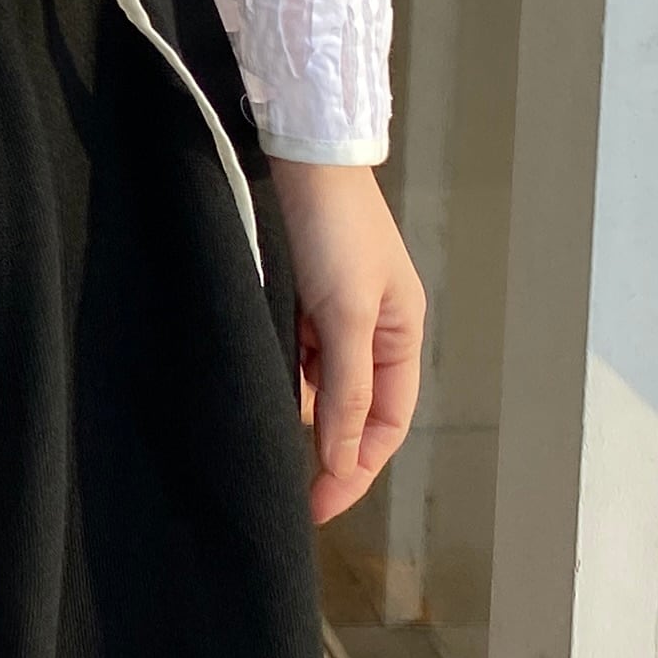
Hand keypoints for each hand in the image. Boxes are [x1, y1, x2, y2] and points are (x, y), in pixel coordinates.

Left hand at [269, 159, 424, 523]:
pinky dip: (280, 372)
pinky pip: (293, 350)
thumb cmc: (333, 228)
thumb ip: (346, 390)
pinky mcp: (298, 292)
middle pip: (353, 409)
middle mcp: (371, 327)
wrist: (298, 151)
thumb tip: (344, 460)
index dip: (355, 468)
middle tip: (286, 489)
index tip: (317, 506)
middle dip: (326, 448)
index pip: (384, 424)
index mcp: (400, 335)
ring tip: (264, 442)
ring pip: (319, 382)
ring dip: (300, 411)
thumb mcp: (344, 314)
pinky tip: (257, 386)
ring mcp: (333, 309)